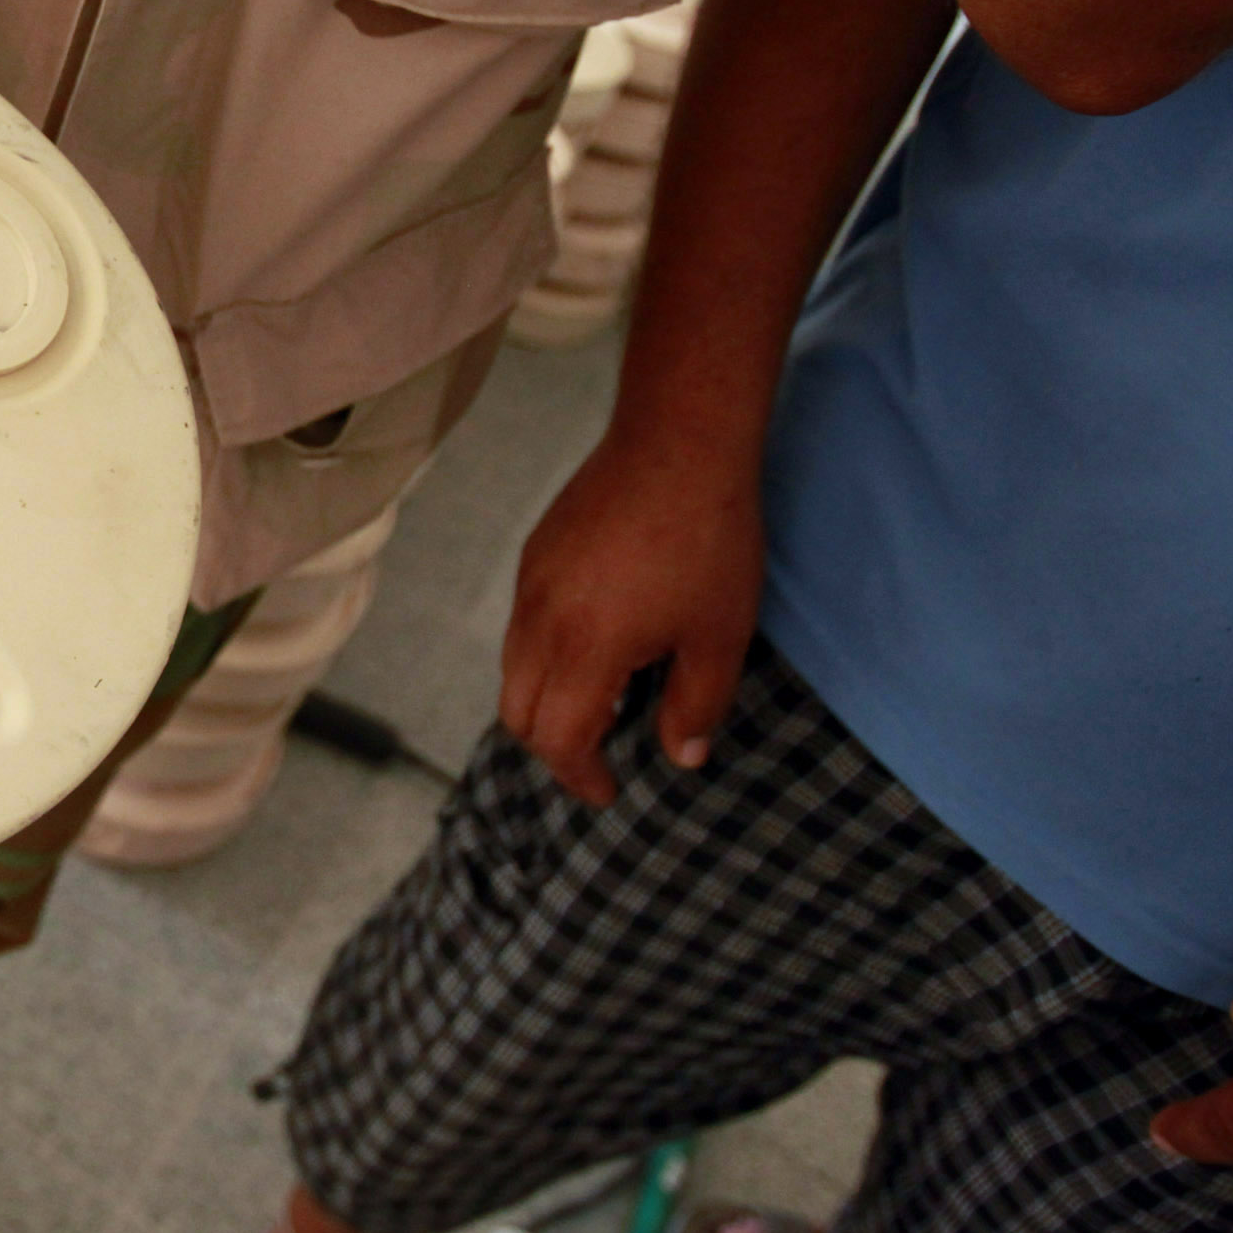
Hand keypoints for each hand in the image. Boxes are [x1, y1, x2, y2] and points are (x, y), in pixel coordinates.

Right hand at [496, 424, 762, 805]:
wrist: (679, 444)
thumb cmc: (709, 541)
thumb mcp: (720, 636)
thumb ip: (696, 706)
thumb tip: (682, 756)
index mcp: (586, 648)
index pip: (557, 738)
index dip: (581, 775)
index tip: (610, 789)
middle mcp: (542, 619)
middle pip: (517, 712)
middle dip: (552, 746)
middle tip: (599, 753)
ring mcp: (532, 582)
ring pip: (512, 667)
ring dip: (545, 699)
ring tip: (602, 698)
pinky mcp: (536, 553)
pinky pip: (521, 624)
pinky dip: (543, 655)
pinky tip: (597, 639)